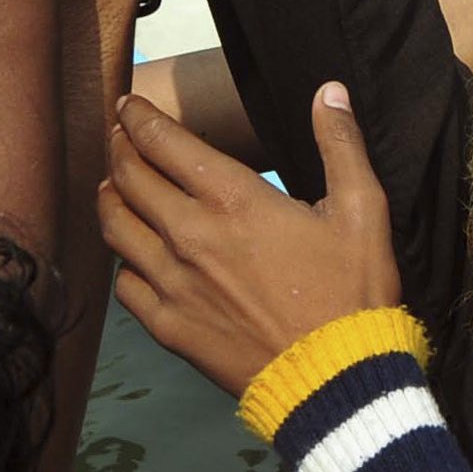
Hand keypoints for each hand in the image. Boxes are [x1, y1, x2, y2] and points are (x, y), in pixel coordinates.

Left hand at [102, 84, 400, 398]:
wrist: (335, 380)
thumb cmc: (352, 292)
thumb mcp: (362, 210)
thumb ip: (341, 144)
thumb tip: (329, 91)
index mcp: (234, 199)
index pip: (165, 143)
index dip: (140, 118)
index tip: (129, 104)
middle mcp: (190, 236)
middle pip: (130, 178)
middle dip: (119, 148)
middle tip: (118, 136)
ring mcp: (174, 285)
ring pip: (117, 229)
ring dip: (110, 198)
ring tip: (112, 185)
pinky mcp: (169, 327)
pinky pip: (126, 286)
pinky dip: (124, 261)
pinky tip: (132, 256)